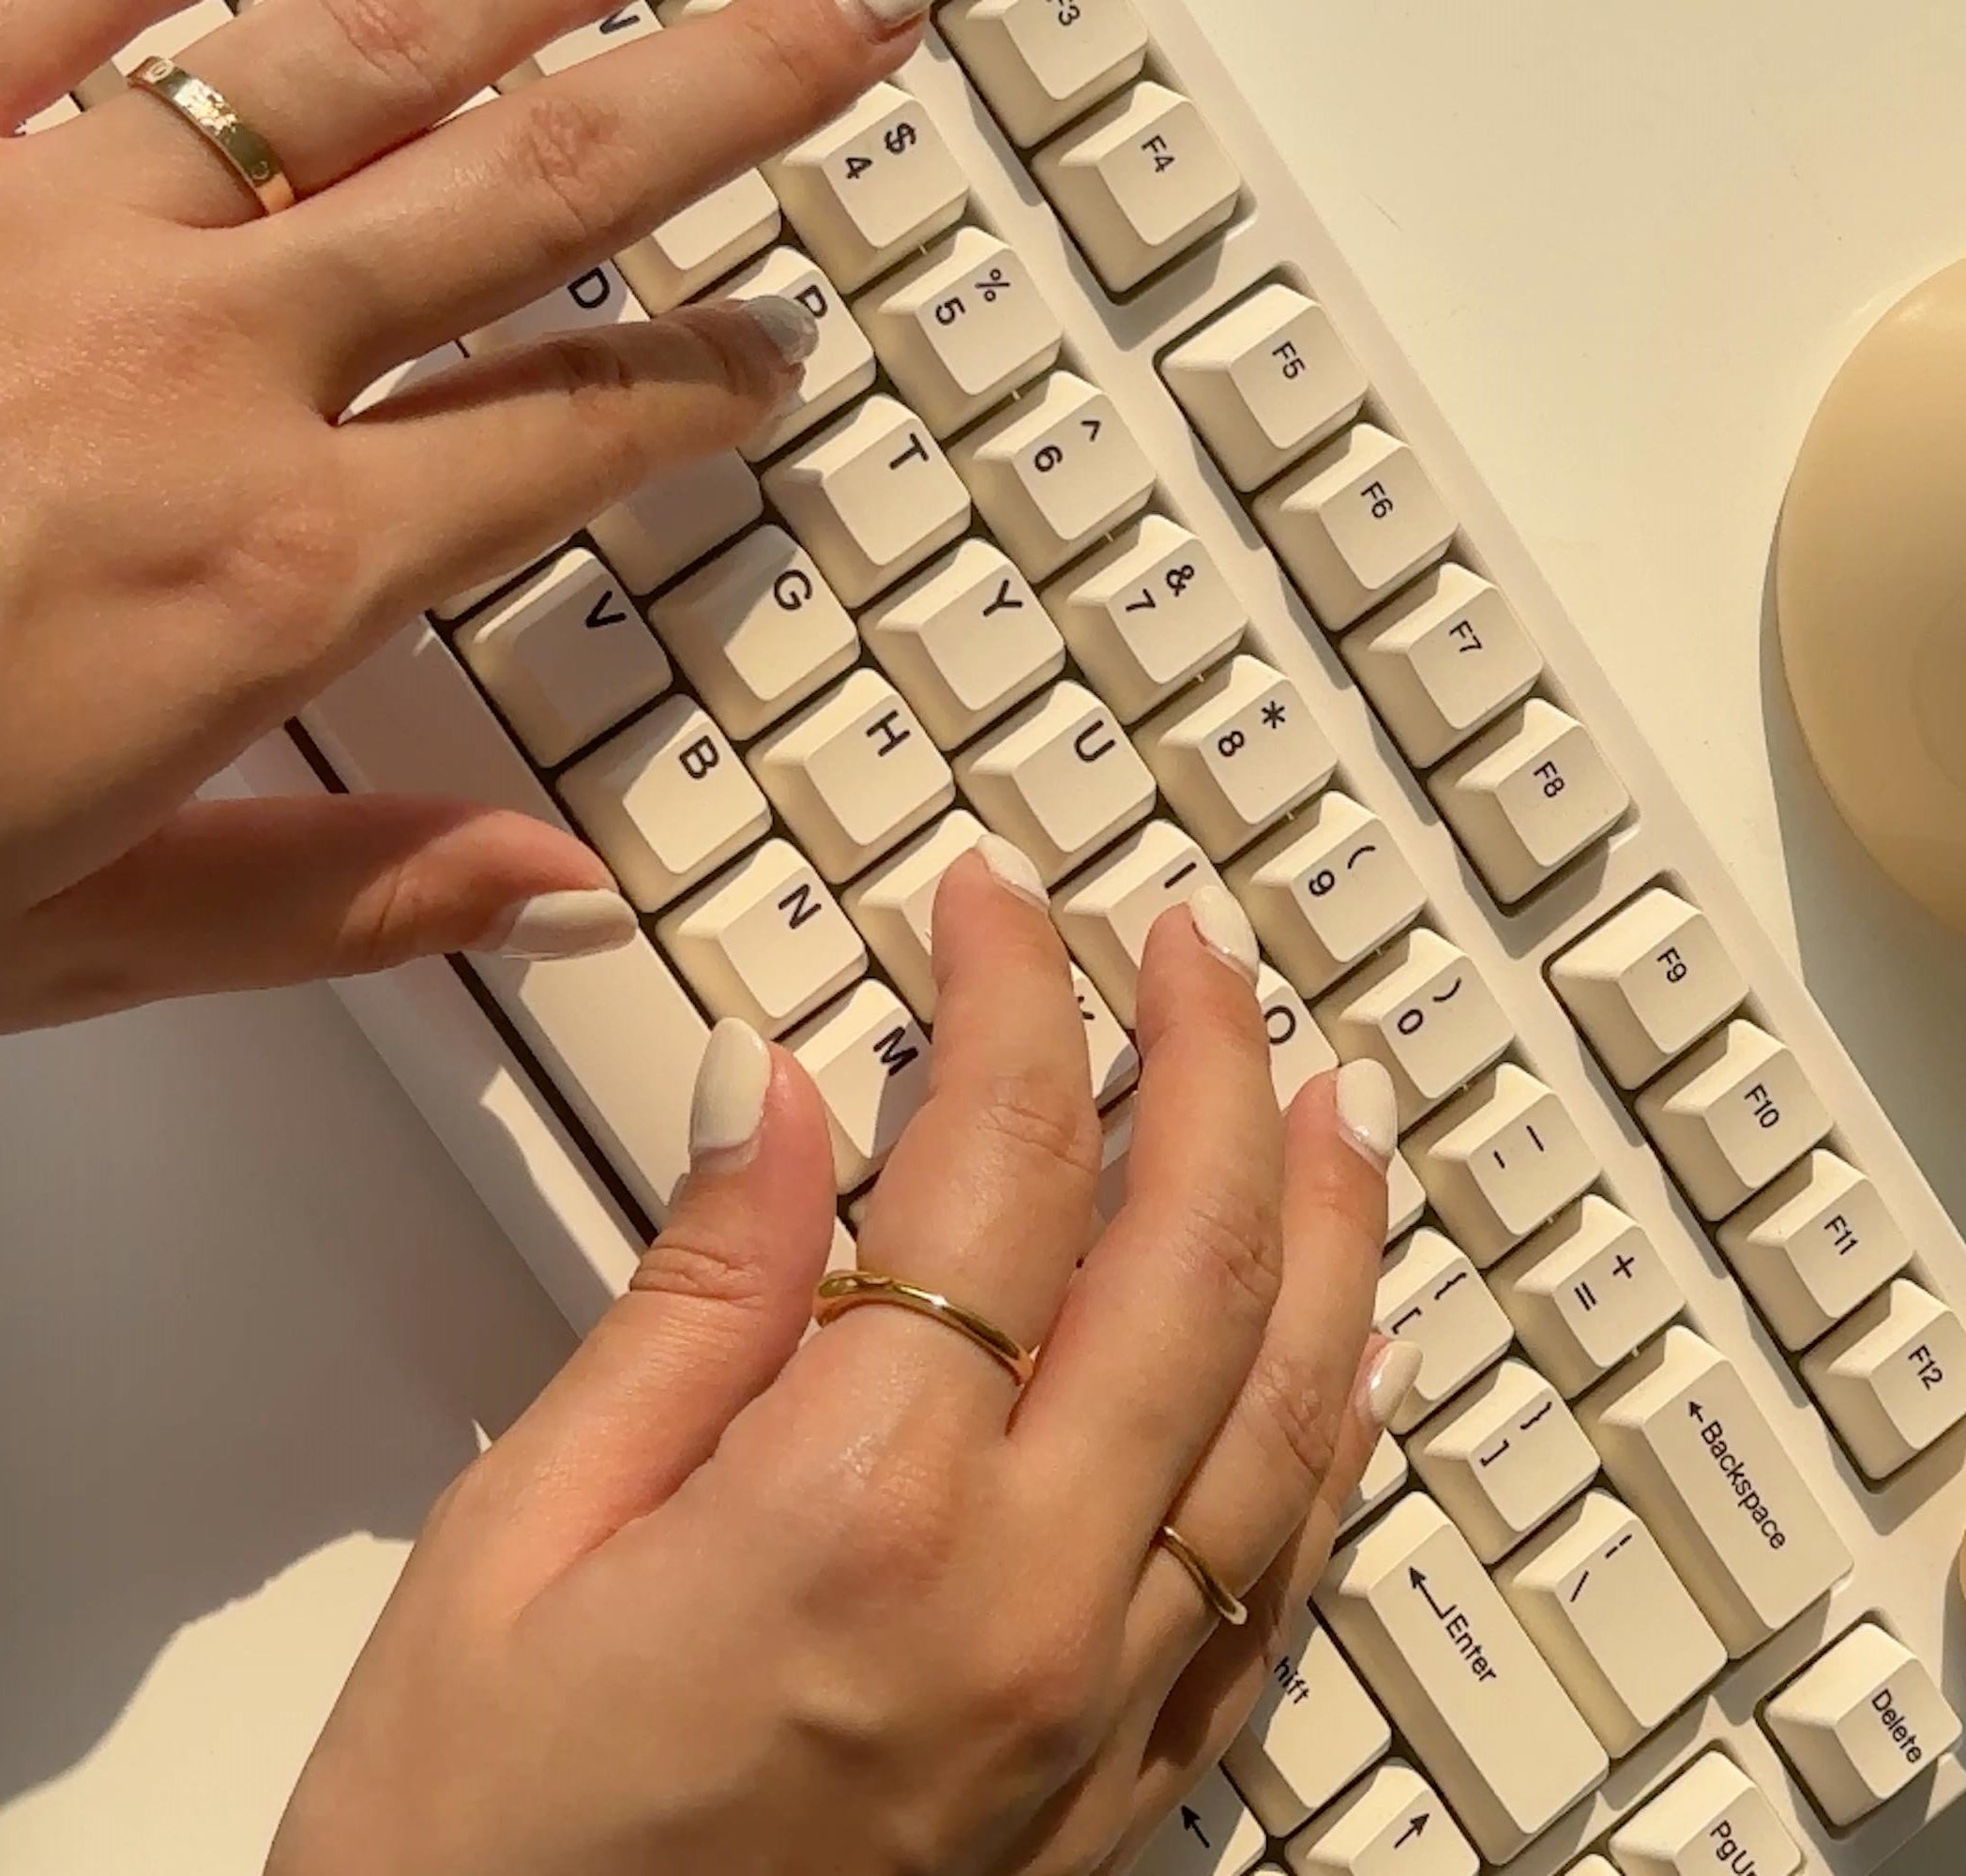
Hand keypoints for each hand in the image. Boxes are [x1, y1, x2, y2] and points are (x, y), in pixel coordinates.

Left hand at [0, 0, 916, 1029]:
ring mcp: (40, 222)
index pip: (577, 437)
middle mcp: (195, 366)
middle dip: (731, 85)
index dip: (708, 382)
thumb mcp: (68, 943)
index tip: (774, 351)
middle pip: (540, 189)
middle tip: (862, 14)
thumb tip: (557, 890)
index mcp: (271, 571)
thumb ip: (339, 895)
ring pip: (342, 51)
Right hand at [272, 856, 1417, 1873]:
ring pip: (1288, 1413)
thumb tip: (780, 1098)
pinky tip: (1348, 1353)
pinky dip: (1332, 1438)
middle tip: (1201, 952)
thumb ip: (690, 1308)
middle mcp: (1030, 1607)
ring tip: (1334, 1099)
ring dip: (1327, 1232)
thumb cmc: (472, 1857)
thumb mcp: (513, 1545)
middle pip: (1195, 1268)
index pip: (1002, 1174)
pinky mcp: (1122, 1789)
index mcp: (862, 1518)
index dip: (1016, 1000)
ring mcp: (1102, 1708)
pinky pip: (1282, 1579)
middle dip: (1214, 1070)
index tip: (1001, 907)